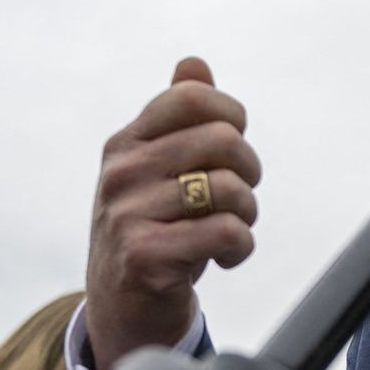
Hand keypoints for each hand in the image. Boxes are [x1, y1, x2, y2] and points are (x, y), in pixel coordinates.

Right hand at [85, 58, 261, 369]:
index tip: (230, 149)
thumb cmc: (155, 227)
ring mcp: (127, 214)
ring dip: (247, 213)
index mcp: (126, 142)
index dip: (232, 117)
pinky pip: (225, 232)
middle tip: (239, 194)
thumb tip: (193, 63)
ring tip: (230, 228)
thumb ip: (178, 117)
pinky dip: (241, 247)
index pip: (194, 97)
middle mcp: (121, 173)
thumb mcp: (161, 170)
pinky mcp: (143, 257)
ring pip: (229, 188)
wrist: (124, 306)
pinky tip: (224, 256)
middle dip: (249, 169)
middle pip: (222, 139)